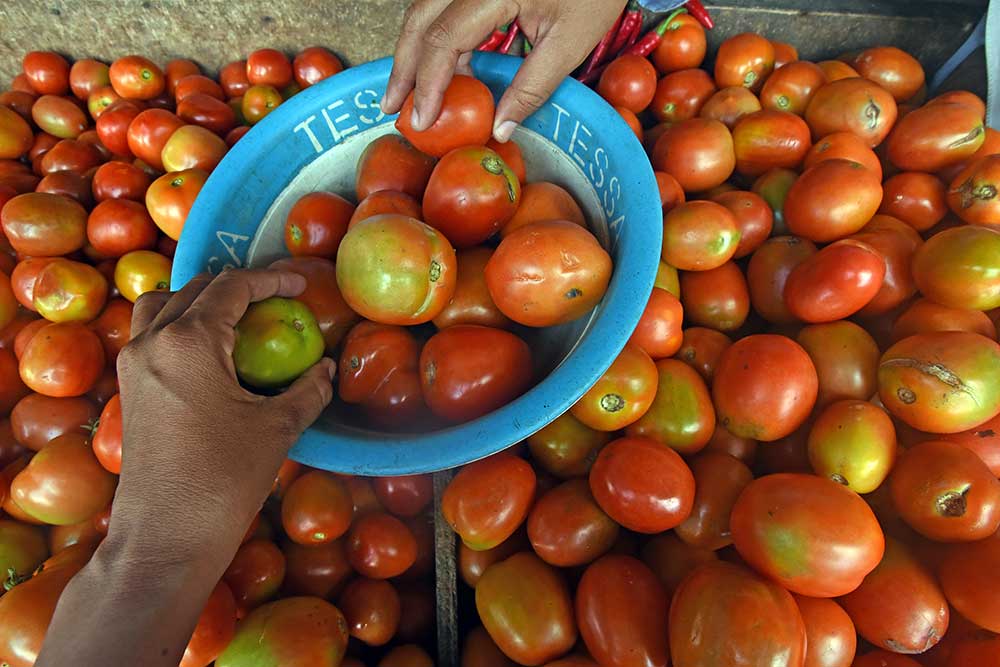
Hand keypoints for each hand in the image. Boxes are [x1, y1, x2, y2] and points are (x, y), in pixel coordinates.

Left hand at [111, 268, 335, 560]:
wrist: (165, 535)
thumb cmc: (224, 479)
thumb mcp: (278, 429)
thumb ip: (308, 389)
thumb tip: (327, 368)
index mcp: (190, 340)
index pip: (232, 287)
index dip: (270, 278)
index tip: (300, 283)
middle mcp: (154, 341)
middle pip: (195, 288)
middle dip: (237, 286)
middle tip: (274, 299)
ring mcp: (134, 364)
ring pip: (161, 304)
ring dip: (198, 299)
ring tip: (233, 317)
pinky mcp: (128, 389)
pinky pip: (149, 334)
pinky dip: (177, 325)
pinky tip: (207, 352)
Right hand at [383, 0, 626, 141]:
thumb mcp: (570, 43)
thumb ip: (531, 87)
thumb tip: (499, 129)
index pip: (443, 40)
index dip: (428, 84)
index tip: (421, 120)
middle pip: (419, 20)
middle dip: (403, 67)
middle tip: (392, 107)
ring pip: (425, 9)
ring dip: (414, 51)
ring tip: (410, 93)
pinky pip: (443, 5)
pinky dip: (434, 37)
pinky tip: (440, 67)